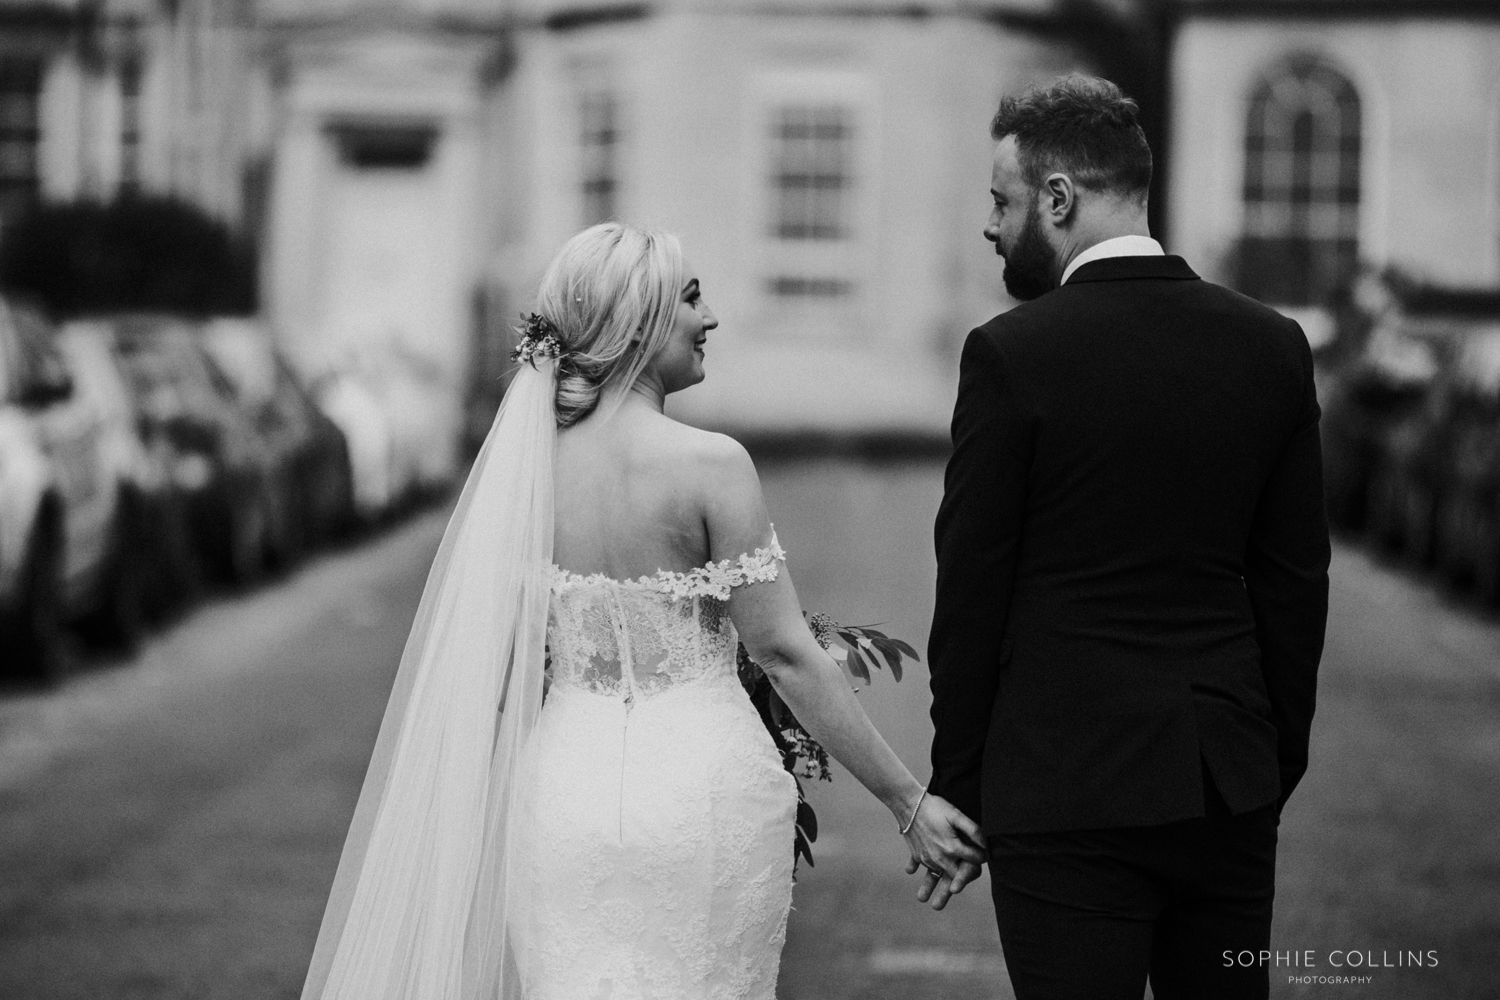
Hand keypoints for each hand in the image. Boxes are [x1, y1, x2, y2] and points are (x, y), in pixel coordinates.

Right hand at [899, 792, 984, 908]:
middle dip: (958, 885)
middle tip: (958, 891)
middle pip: (952, 878)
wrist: (908, 804)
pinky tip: (913, 872)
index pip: (974, 860)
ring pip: (932, 877)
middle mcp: (940, 858)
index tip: (985, 855)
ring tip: (924, 900)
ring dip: (930, 887)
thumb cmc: (935, 808)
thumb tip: (987, 844)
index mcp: (953, 850)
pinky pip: (917, 865)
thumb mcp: (956, 815)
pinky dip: (916, 868)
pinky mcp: (916, 854)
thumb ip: (973, 830)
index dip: (982, 857)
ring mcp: (926, 858)